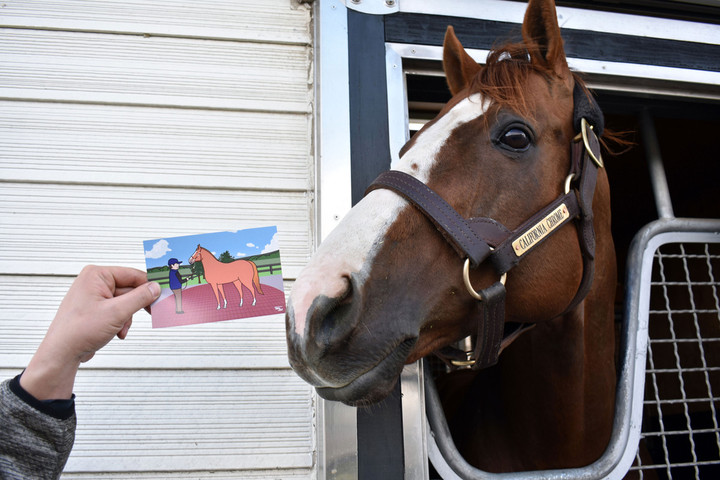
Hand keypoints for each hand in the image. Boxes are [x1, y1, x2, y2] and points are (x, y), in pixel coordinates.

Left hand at [20, 265, 160, 399]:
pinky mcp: (95, 310)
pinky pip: (117, 311)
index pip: (132, 275)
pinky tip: (116, 332)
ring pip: (125, 302)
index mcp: (96, 275)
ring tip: (121, 329)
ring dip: (128, 318)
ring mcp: (94, 297)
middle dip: (135, 307)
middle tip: (150, 313)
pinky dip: (121, 322)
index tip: (163, 294)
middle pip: (130, 289)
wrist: (62, 354)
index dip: (149, 286)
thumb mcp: (117, 312)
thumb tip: (155, 287)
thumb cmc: (78, 331)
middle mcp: (94, 283)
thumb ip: (140, 297)